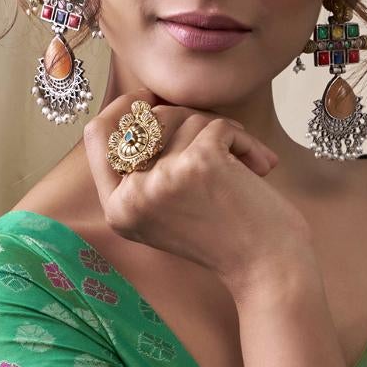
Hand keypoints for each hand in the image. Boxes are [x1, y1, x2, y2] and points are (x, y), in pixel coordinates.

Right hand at [82, 91, 313, 289]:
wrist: (269, 269)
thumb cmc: (227, 238)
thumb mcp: (169, 209)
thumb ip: (148, 169)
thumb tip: (146, 104)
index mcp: (118, 209)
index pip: (98, 137)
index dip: (121, 108)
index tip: (147, 97)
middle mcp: (133, 196)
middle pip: (145, 119)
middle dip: (187, 118)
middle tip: (221, 136)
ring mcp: (163, 178)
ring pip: (187, 119)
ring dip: (223, 132)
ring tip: (246, 163)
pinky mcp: (198, 162)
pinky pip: (219, 125)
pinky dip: (244, 140)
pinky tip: (259, 167)